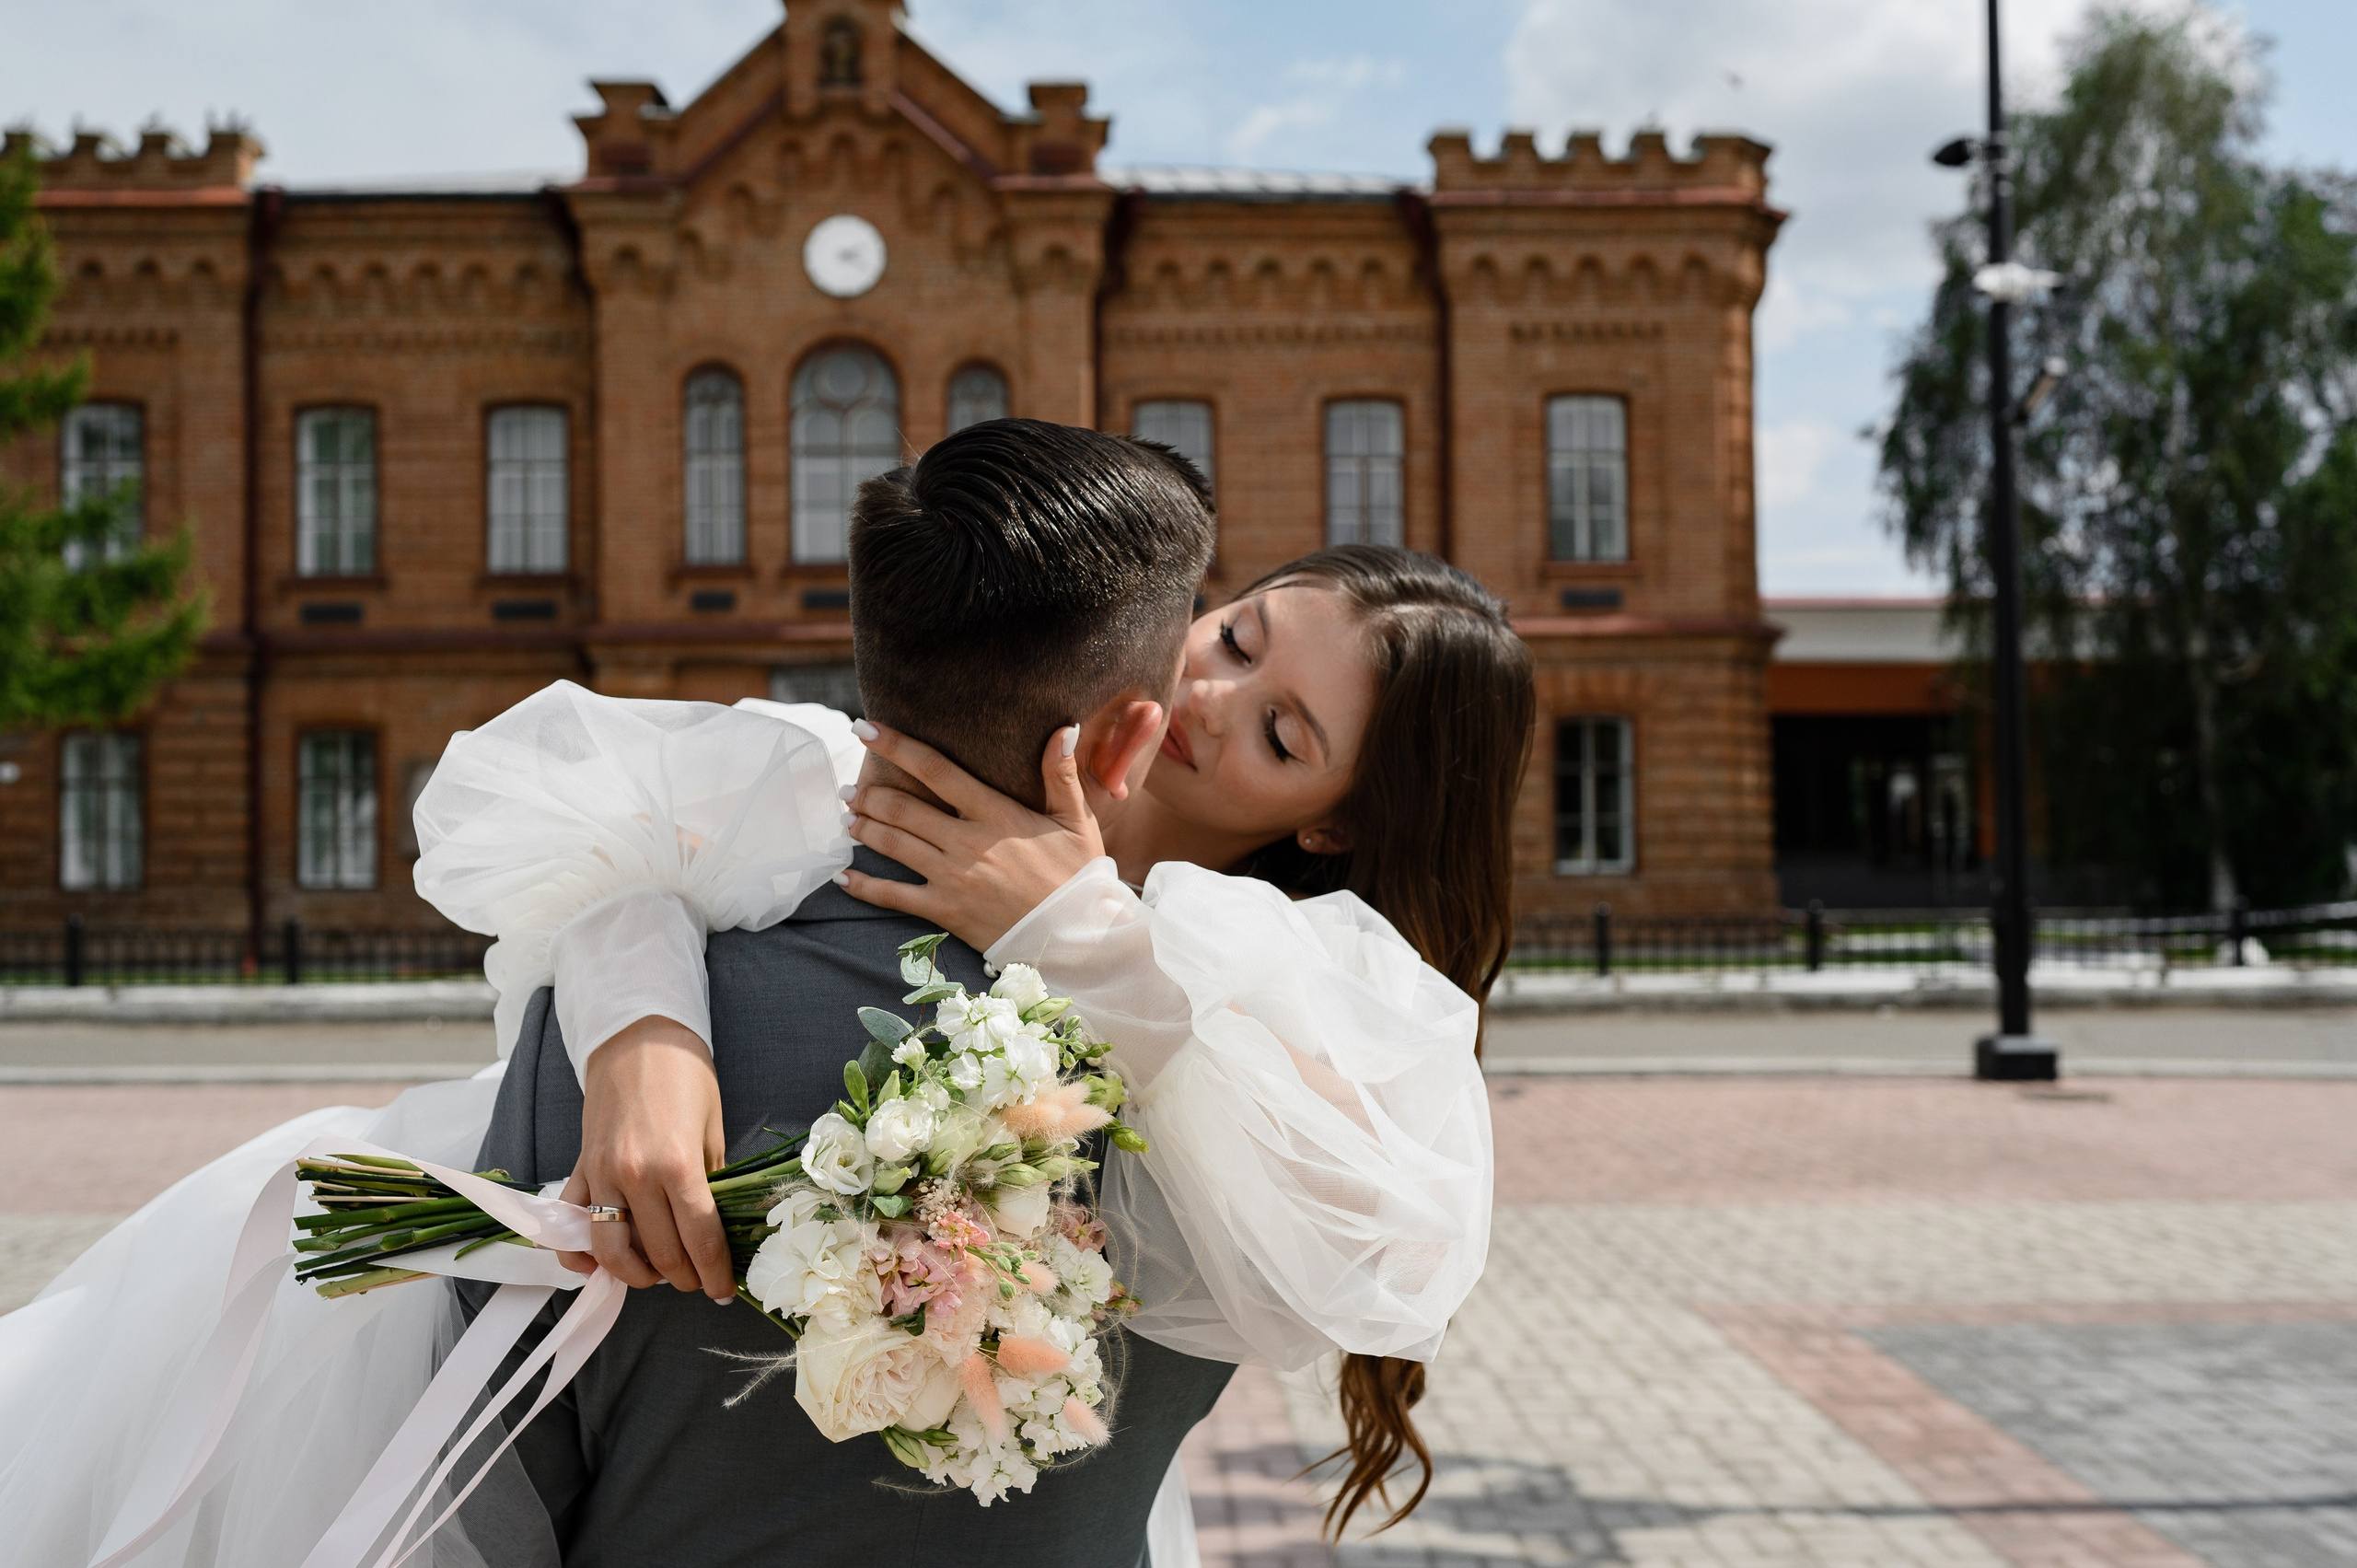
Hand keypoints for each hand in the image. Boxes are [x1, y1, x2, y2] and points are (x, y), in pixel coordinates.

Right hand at [556, 1014, 735, 1300]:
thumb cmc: (687, 1077)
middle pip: (660, 1253)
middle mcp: (637, 1176)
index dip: (715, 1274)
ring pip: (612, 1251)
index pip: (700, 1239)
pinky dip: (579, 1254)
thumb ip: (711, 1182)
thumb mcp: (713, 1129)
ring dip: (636, 1275)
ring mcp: (603, 1174)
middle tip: (697, 1281)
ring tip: (657, 1273)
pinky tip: (597, 1268)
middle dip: (683, 1278)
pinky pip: (571, 1224)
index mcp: (679, 1165)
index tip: (725, 1292)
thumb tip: (716, 1229)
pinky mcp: (581, 1168)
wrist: (638, 1038)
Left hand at [839, 724, 1103, 950]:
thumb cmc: (1078, 876)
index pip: (936, 770)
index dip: (897, 745)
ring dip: (864, 828)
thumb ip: (1061, 774)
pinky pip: (894, 896)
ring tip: (846, 818)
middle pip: (902, 807)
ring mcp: (952, 878)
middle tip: (849, 788)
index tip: (865, 728)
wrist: (1078, 936)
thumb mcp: (1075, 821)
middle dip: (869, 793)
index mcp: (995, 813)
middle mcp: (967, 842)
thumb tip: (1064, 728)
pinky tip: (843, 877)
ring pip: (893, 845)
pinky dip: (864, 886)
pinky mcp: (945, 911)